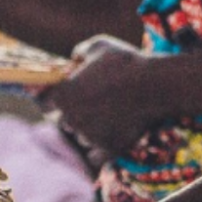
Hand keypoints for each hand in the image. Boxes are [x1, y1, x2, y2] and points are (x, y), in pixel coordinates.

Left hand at [37, 34, 162, 156]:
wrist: (157, 86)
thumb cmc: (127, 62)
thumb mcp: (100, 45)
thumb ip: (80, 52)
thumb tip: (75, 59)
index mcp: (64, 95)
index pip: (45, 103)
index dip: (53, 98)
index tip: (63, 95)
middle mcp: (72, 119)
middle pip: (65, 121)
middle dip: (75, 112)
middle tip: (95, 101)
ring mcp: (90, 137)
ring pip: (82, 136)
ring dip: (90, 129)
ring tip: (112, 113)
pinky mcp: (109, 150)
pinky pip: (96, 155)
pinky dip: (101, 148)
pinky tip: (112, 134)